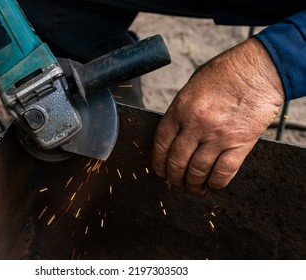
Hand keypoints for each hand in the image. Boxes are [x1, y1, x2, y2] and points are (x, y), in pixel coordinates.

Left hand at [152, 38, 284, 194]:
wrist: (259, 69)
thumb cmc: (225, 72)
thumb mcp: (192, 86)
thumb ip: (181, 110)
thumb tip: (175, 132)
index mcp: (181, 108)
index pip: (162, 143)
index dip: (158, 161)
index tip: (160, 170)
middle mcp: (196, 124)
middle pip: (177, 161)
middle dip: (174, 176)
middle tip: (175, 181)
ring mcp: (218, 135)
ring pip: (198, 170)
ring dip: (193, 183)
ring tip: (193, 187)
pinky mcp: (240, 143)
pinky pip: (223, 172)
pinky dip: (216, 182)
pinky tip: (212, 184)